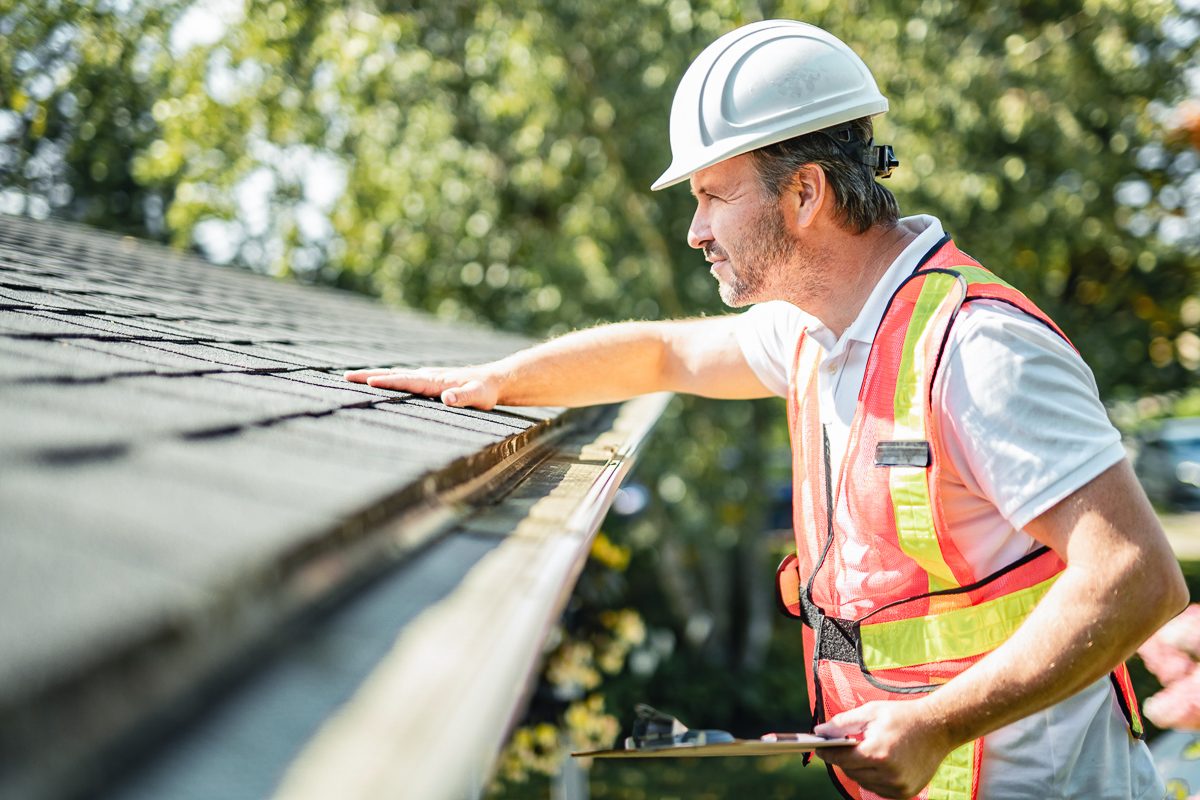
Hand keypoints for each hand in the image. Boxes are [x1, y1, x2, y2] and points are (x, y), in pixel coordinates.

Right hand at [344, 366, 500, 408]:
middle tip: (345, 377)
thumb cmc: (486, 391)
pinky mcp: (427, 381)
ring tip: (352, 378)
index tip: (368, 382)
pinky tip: (377, 383)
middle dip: (369, 376)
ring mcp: (426, 377)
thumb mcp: (478, 396)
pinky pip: (402, 379)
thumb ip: (463, 397)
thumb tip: (446, 397)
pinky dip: (386, 379)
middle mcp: (427, 376)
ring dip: (374, 376)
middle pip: (393, 374)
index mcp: (434, 381)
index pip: (406, 381)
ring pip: (395, 375)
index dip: (387, 382)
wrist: (494, 380)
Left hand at [814, 700, 953, 799]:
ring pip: (863, 782)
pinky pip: (878, 788)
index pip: (842, 758)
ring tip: (860, 753)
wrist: (938, 728)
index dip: (827, 753)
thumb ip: (843, 722)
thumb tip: (820, 731)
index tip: (818, 748)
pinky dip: (872, 777)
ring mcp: (898, 786)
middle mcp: (888, 773)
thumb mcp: (871, 712)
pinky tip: (876, 763)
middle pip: (851, 771)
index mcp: (878, 752)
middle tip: (839, 747)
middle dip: (843, 759)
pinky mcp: (905, 792)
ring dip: (858, 769)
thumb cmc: (903, 716)